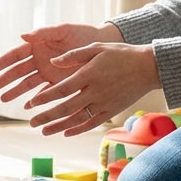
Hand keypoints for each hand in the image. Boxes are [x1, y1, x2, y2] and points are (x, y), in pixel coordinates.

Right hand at [0, 23, 121, 102]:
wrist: (103, 45)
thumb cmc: (81, 34)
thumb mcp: (63, 30)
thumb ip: (44, 33)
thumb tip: (22, 36)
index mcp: (38, 45)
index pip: (16, 54)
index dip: (4, 61)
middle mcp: (40, 60)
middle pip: (18, 71)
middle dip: (5, 79)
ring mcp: (48, 73)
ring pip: (27, 83)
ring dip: (16, 91)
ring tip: (4, 99)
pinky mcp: (59, 83)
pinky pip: (44, 92)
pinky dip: (36, 99)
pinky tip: (28, 106)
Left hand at [22, 41, 160, 135]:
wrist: (148, 67)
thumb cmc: (121, 54)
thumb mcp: (96, 48)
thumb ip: (73, 56)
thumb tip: (52, 62)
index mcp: (89, 74)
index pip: (62, 89)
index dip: (46, 97)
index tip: (32, 102)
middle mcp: (95, 91)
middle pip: (66, 107)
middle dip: (47, 116)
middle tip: (32, 122)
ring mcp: (104, 103)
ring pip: (77, 119)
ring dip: (59, 126)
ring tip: (43, 131)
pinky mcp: (112, 111)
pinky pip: (92, 123)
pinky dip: (78, 129)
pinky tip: (66, 133)